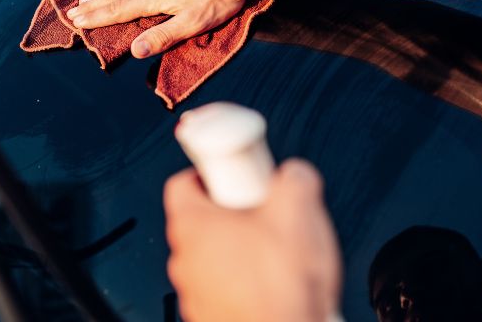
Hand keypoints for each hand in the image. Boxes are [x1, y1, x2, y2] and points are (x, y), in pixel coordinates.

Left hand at [164, 159, 341, 321]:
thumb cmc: (279, 290)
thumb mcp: (299, 213)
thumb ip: (295, 179)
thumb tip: (295, 174)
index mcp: (193, 224)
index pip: (182, 183)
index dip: (208, 173)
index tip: (229, 174)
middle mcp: (185, 259)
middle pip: (200, 221)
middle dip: (230, 214)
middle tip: (259, 213)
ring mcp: (195, 291)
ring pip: (211, 257)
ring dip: (237, 252)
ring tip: (272, 254)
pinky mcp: (209, 316)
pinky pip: (222, 289)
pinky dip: (242, 284)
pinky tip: (271, 285)